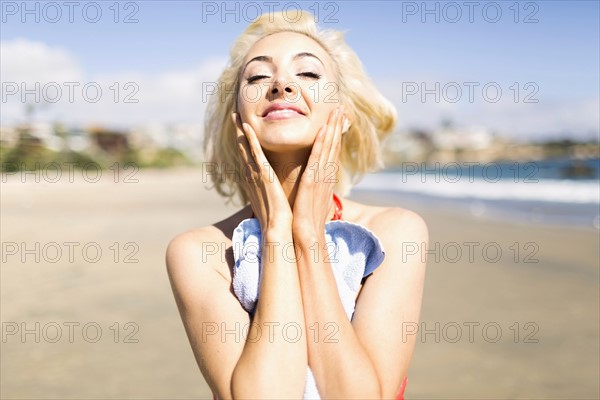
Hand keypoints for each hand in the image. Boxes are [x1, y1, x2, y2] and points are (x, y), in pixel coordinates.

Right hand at [232, 113, 292, 230]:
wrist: (277, 229)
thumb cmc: (277, 219)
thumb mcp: (272, 200)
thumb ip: (271, 192)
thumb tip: (275, 191)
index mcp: (253, 181)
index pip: (247, 158)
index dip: (243, 142)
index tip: (242, 129)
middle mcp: (250, 176)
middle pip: (241, 149)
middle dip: (237, 132)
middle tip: (234, 115)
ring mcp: (254, 175)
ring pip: (245, 147)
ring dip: (240, 130)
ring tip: (236, 115)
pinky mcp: (262, 175)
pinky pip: (254, 153)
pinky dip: (250, 139)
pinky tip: (247, 126)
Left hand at [292, 106, 346, 235]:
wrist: (307, 236)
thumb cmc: (308, 222)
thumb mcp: (314, 201)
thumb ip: (315, 190)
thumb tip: (314, 186)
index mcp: (325, 179)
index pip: (331, 152)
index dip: (335, 135)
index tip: (337, 120)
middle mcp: (326, 175)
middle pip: (334, 145)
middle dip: (337, 126)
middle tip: (341, 108)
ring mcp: (321, 177)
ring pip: (329, 147)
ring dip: (333, 128)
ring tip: (336, 111)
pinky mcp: (313, 181)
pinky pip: (318, 157)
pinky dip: (322, 142)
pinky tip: (324, 129)